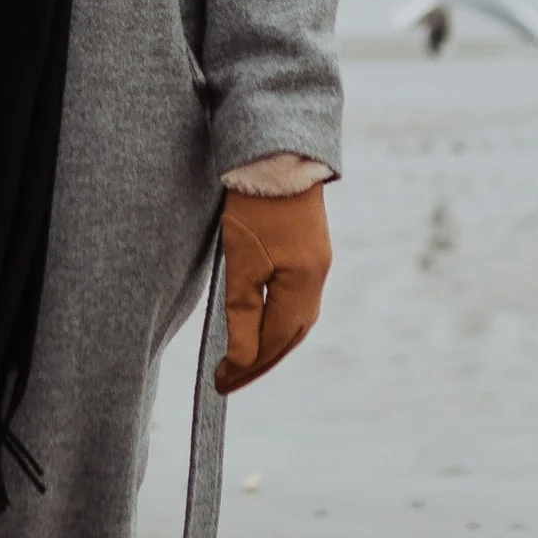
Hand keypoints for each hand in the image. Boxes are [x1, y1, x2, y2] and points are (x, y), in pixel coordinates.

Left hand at [214, 174, 332, 394]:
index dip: (248, 366)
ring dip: (270, 340)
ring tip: (242, 357)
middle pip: (290, 335)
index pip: (276, 341)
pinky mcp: (311, 250)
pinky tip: (262, 320)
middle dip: (261, 360)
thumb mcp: (241, 262)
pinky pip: (297, 297)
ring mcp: (317, 263)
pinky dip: (278, 317)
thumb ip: (242, 313)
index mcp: (303, 284)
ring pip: (296, 318)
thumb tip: (242, 359)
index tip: (220, 382)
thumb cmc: (254, 206)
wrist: (277, 155)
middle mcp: (317, 278)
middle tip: (229, 378)